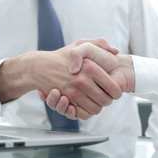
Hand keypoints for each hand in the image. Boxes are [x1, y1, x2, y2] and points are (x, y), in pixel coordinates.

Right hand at [0, 38, 121, 119]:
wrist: (39, 66)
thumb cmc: (63, 56)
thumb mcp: (82, 44)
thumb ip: (101, 43)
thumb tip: (116, 51)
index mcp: (90, 68)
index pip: (114, 88)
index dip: (117, 92)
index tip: (114, 91)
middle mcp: (82, 81)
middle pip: (106, 101)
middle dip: (107, 100)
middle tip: (104, 96)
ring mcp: (73, 93)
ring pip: (95, 109)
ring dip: (96, 107)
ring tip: (94, 100)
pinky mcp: (65, 102)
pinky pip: (82, 114)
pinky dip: (85, 112)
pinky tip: (84, 104)